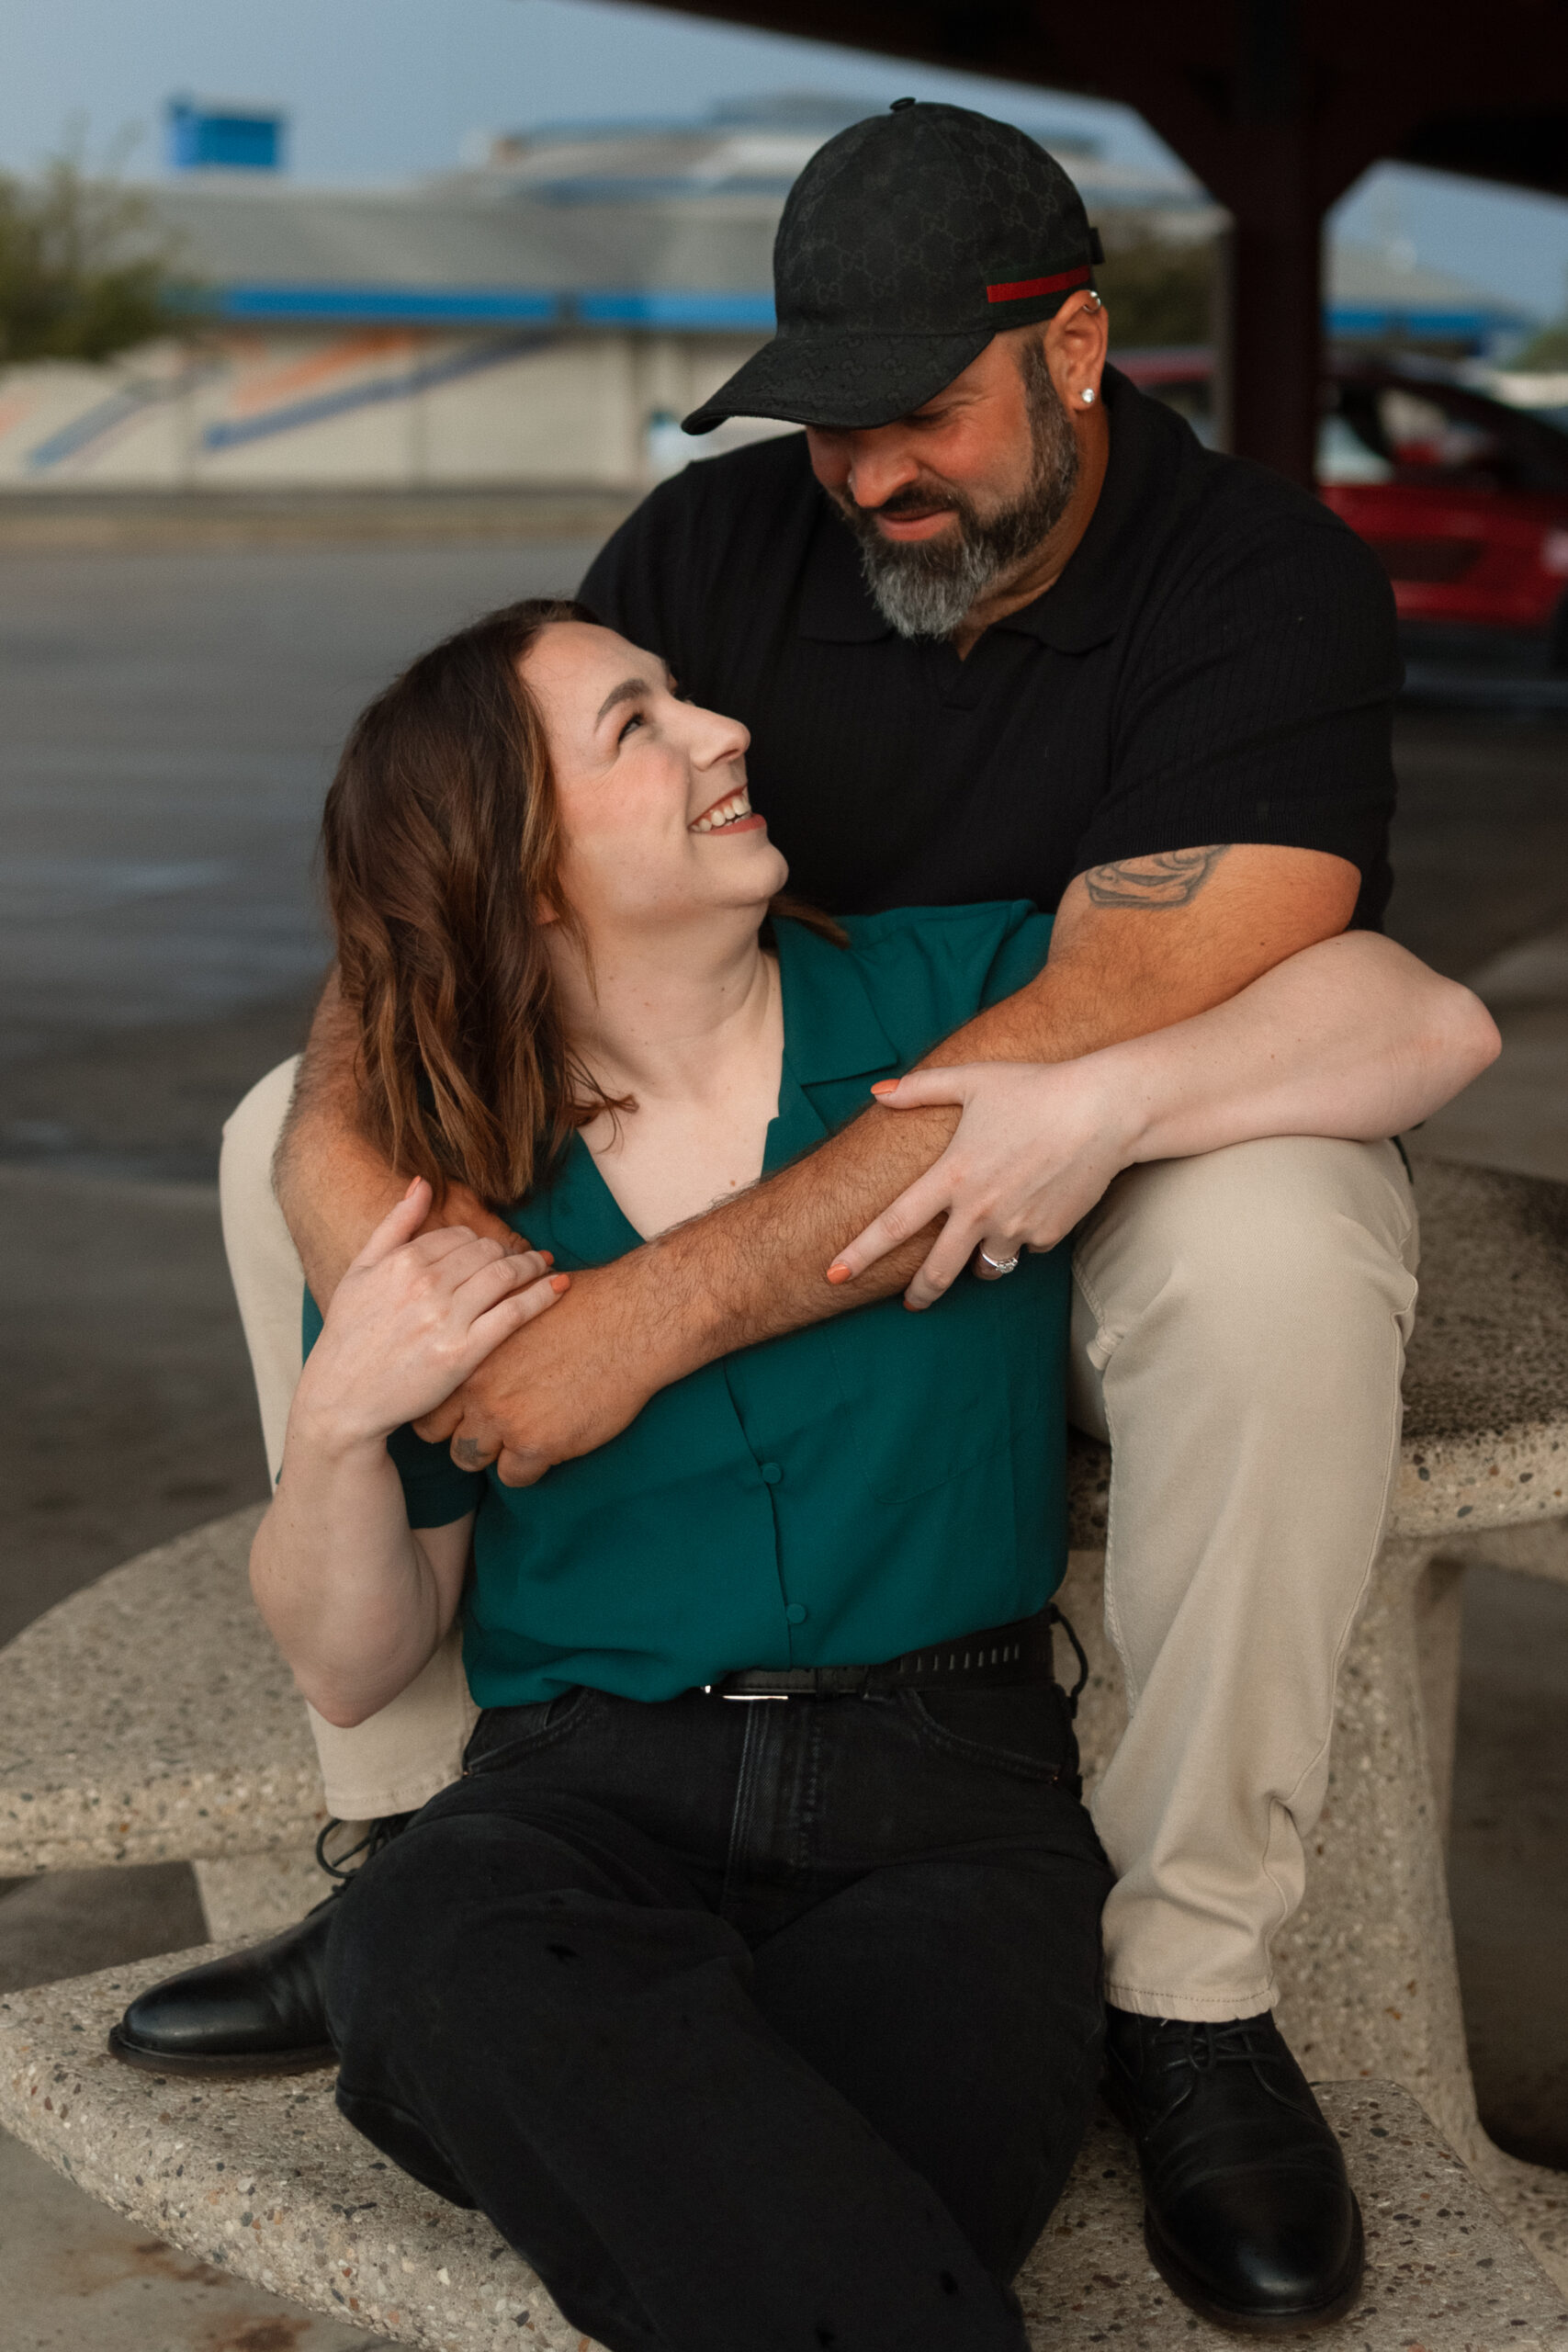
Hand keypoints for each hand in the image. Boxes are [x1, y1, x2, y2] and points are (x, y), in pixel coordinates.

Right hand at [293, 1179, 566, 1450]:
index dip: (481, 1242)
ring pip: (505, 1275)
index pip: (460, 1236)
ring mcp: (445, 1318)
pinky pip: (514, 1313)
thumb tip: (421, 1182)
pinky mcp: (463, 1353)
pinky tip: (560, 1287)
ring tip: (545, 1267)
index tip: (494, 1251)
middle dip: (509, 1252)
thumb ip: (393, 1225)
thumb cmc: (349, 1335)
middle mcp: (425, 1284)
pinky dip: (542, 1296)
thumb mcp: (359, 1272)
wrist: (342, 1399)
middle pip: (487, 1252)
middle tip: (526, 1259)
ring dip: (532, 1266)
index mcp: (402, 1261)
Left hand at [413, 1256, 669, 1485]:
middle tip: (486, 1426)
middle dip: (460, 1431)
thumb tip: (471, 1322)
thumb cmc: (581, 1303)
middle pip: (439, 1433)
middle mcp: (477, 1389)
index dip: (442, 1403)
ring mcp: (505, 1420)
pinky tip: (546, 1446)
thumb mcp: (518, 1299)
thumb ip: (487, 1318)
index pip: (428, 1395)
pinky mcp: (539, 1445)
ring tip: (515, 1437)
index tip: (460, 1405)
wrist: (630, 1322)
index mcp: (469, 1352)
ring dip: (490, 1452)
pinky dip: (527, 1468)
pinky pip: (514, 1477)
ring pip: (470, 1458)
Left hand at [827, 1060, 1138, 1309]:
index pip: (894, 1224)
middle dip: (919, 1293)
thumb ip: (921, 1088)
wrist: (1104, 1110)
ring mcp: (1016, 1227)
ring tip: (984, 1242)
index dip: (860, 1254)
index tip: (833, 1275)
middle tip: (911, 1303)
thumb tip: (877, 1091)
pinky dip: (1023, 1238)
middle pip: (937, 1271)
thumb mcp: (973, 1081)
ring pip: (986, 1267)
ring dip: (979, 1264)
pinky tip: (1036, 1206)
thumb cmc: (1036, 1088)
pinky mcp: (1048, 1235)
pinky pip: (1026, 1249)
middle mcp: (979, 1209)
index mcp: (952, 1175)